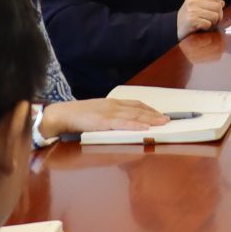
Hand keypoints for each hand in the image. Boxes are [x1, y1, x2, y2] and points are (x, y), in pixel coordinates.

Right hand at [41, 97, 171, 138]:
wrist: (62, 115)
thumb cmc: (78, 116)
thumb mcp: (97, 114)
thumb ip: (110, 118)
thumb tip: (121, 124)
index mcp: (111, 103)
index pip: (135, 104)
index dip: (149, 109)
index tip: (160, 113)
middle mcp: (113, 105)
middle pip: (138, 108)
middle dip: (154, 114)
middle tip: (168, 119)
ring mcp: (109, 113)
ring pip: (134, 115)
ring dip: (150, 119)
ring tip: (162, 123)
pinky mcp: (104, 122)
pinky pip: (123, 123)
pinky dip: (136, 125)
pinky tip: (145, 128)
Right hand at [176, 0, 225, 38]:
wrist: (173, 29)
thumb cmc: (187, 19)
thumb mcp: (196, 8)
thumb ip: (209, 4)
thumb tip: (222, 2)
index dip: (218, 7)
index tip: (213, 14)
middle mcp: (193, 2)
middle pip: (217, 7)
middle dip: (218, 16)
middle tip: (212, 21)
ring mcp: (192, 11)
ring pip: (215, 16)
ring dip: (212, 23)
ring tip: (205, 24)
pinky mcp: (191, 20)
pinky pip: (208, 24)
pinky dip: (206, 28)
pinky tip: (200, 28)